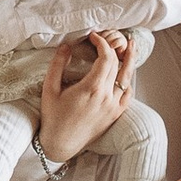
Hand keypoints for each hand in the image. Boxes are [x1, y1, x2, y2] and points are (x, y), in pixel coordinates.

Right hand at [37, 31, 134, 165]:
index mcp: (91, 88)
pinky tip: (127, 73)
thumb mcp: (49, 89)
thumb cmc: (53, 117)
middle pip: (117, 64)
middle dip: (113, 48)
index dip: (102, 43)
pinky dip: (129, 81)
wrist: (61, 144)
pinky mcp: (115, 114)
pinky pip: (128, 94)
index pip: (106, 57)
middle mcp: (106, 96)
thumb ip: (57, 65)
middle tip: (107, 38)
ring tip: (131, 46)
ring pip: (127, 78)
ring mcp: (113, 106)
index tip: (93, 37)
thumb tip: (66, 46)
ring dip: (130, 60)